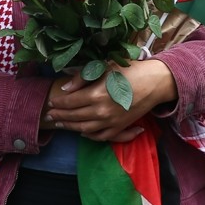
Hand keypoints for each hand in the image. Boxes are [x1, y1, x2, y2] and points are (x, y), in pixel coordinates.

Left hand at [41, 60, 177, 142]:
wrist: (155, 82)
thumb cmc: (130, 70)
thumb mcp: (104, 67)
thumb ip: (82, 77)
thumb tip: (65, 87)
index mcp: (96, 95)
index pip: (70, 102)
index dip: (58, 103)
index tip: (50, 102)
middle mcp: (102, 112)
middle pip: (75, 117)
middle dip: (60, 117)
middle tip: (49, 116)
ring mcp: (112, 123)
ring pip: (85, 129)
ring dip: (71, 128)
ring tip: (60, 125)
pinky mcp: (121, 127)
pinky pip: (102, 137)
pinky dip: (90, 137)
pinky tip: (83, 133)